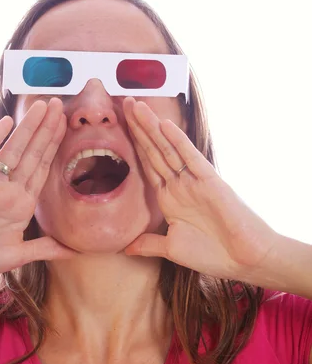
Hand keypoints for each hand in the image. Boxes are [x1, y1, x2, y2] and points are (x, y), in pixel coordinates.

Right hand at [0, 98, 77, 281]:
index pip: (43, 169)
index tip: (67, 125)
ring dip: (29, 129)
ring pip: (14, 151)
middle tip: (61, 104)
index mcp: (22, 204)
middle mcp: (10, 190)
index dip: (55, 147)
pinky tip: (6, 122)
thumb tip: (74, 251)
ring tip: (43, 106)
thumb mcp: (19, 254)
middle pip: (33, 154)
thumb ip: (46, 248)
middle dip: (48, 130)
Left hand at [122, 97, 278, 281]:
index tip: (120, 126)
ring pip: (168, 148)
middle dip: (139, 128)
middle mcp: (179, 184)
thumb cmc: (212, 254)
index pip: (147, 165)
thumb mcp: (172, 248)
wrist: (244, 260)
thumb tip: (126, 248)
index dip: (133, 145)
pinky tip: (164, 125)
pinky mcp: (210, 181)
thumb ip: (149, 244)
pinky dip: (178, 141)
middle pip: (154, 150)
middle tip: (125, 102)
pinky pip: (191, 158)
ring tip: (137, 105)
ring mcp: (194, 181)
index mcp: (168, 198)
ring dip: (152, 127)